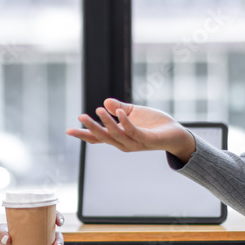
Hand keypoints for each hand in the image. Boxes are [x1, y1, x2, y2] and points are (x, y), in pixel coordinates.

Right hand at [65, 98, 195, 159]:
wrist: (176, 133)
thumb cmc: (154, 124)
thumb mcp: (133, 112)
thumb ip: (119, 108)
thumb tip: (105, 101)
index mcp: (119, 137)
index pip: (98, 137)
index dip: (84, 134)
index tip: (68, 131)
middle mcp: (124, 143)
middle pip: (104, 137)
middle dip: (92, 128)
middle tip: (81, 116)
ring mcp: (135, 143)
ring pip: (117, 135)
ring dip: (107, 122)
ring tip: (98, 110)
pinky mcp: (147, 140)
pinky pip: (133, 131)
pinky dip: (125, 122)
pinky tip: (119, 111)